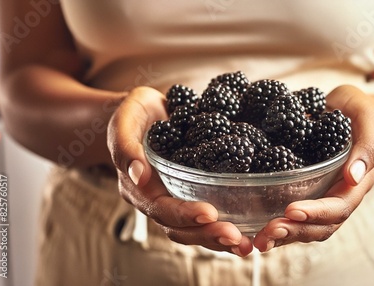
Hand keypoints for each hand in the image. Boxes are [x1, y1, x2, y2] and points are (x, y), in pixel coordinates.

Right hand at [107, 86, 252, 256]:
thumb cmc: (134, 114)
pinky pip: (206, 218)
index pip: (160, 208)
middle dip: (207, 235)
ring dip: (219, 240)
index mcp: (138, 187)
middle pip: (179, 228)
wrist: (147, 114)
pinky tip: (249, 232)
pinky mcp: (190, 195)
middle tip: (236, 238)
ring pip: (194, 230)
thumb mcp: (125, 121)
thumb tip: (139, 173)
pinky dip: (225, 227)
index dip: (184, 214)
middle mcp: (155, 201)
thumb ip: (126, 146)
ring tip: (246, 245)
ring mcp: (174, 201)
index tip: (209, 213)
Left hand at [253, 85, 373, 251]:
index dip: (317, 213)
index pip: (339, 207)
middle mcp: (340, 196)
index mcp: (356, 183)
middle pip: (321, 226)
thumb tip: (353, 177)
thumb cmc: (356, 111)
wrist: (345, 110)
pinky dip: (277, 227)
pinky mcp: (306, 195)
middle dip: (295, 231)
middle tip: (268, 232)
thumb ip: (367, 145)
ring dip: (283, 236)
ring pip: (307, 228)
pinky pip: (294, 219)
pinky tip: (255, 231)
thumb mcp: (366, 118)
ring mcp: (323, 199)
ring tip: (259, 240)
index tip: (292, 210)